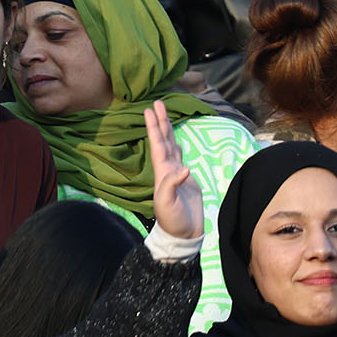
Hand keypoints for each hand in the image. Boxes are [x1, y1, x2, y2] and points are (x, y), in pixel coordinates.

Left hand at [146, 101, 203, 242]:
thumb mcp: (167, 203)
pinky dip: (179, 146)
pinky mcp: (188, 180)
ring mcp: (177, 174)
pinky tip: (177, 139)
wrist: (183, 233)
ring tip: (164, 114)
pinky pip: (182, 157)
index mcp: (161, 172)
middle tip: (156, 103)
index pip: (157, 144)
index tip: (149, 110)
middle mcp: (167, 169)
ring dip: (168, 130)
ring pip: (172, 146)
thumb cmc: (172, 220)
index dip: (154, 128)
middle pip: (164, 140)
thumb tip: (184, 167)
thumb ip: (173, 184)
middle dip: (160, 122)